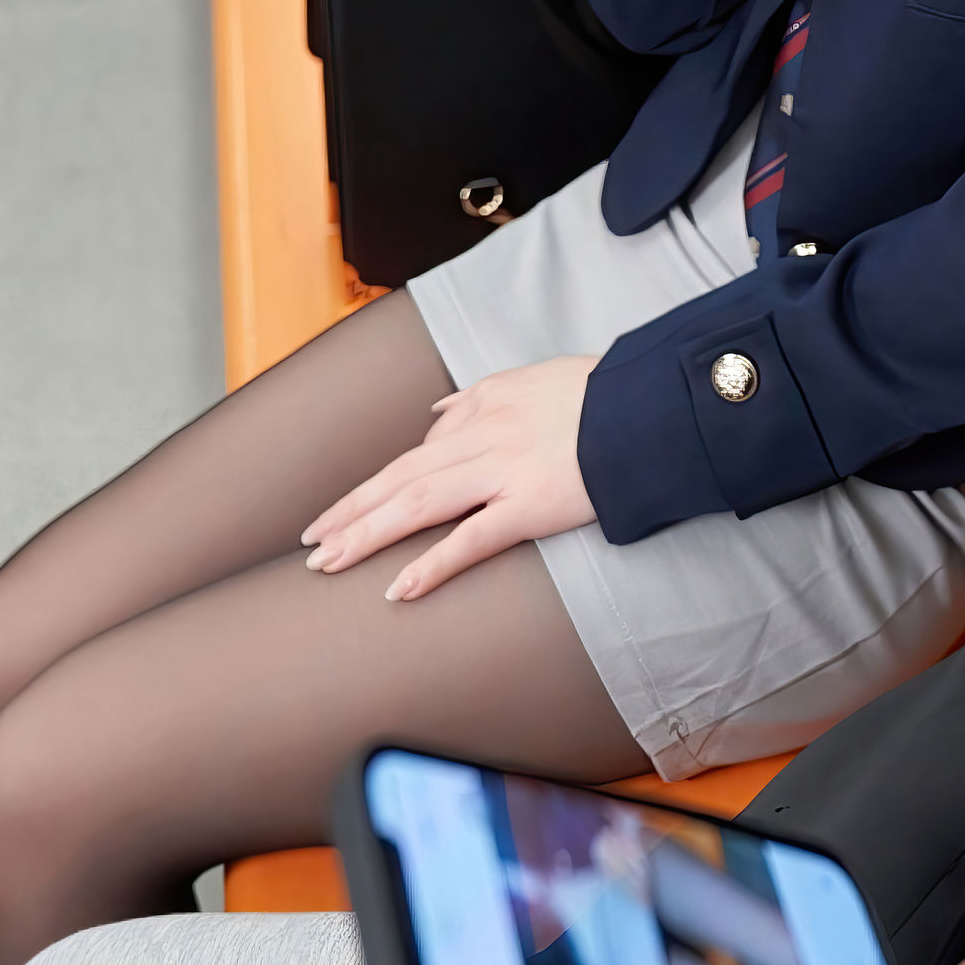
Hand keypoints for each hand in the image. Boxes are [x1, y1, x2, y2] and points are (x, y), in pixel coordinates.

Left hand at [298, 355, 598, 599]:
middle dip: (351, 511)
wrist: (653, 402)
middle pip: (401, 478)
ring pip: (418, 505)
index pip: (418, 452)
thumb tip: (437, 414)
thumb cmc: (605, 392)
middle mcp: (484, 434)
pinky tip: (398, 588)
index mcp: (485, 404)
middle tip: (312, 543)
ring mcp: (505, 469)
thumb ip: (483, 395)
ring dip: (367, 535)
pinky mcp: (532, 504)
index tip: (346, 511)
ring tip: (328, 564)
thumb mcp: (534, 377)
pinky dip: (430, 564)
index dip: (376, 485)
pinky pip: (471, 538)